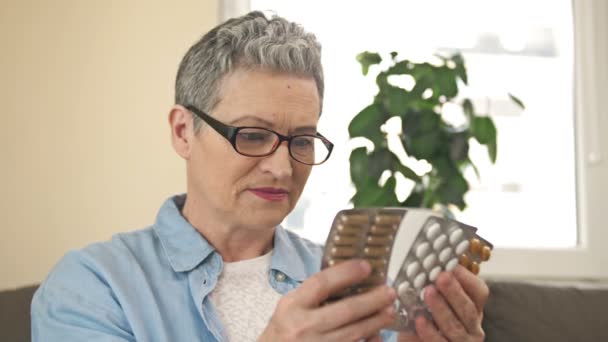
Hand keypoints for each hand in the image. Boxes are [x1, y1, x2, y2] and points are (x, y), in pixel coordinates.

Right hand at [258, 259, 396, 341]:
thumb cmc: (282, 332)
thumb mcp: (290, 308)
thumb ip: (313, 295)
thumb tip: (348, 279)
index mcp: (292, 306)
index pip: (322, 283)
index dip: (346, 273)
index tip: (366, 267)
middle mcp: (303, 326)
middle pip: (346, 310)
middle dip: (372, 300)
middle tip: (390, 292)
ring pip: (353, 333)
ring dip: (375, 321)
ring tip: (390, 311)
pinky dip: (368, 341)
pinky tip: (377, 335)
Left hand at [398, 265, 488, 341]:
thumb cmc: (428, 320)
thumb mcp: (433, 302)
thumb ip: (432, 286)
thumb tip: (421, 266)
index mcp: (473, 308)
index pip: (478, 292)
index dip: (466, 278)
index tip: (451, 265)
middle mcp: (473, 326)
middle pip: (467, 308)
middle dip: (454, 291)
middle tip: (441, 276)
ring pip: (455, 327)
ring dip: (441, 309)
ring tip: (428, 293)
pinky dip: (429, 332)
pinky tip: (419, 319)